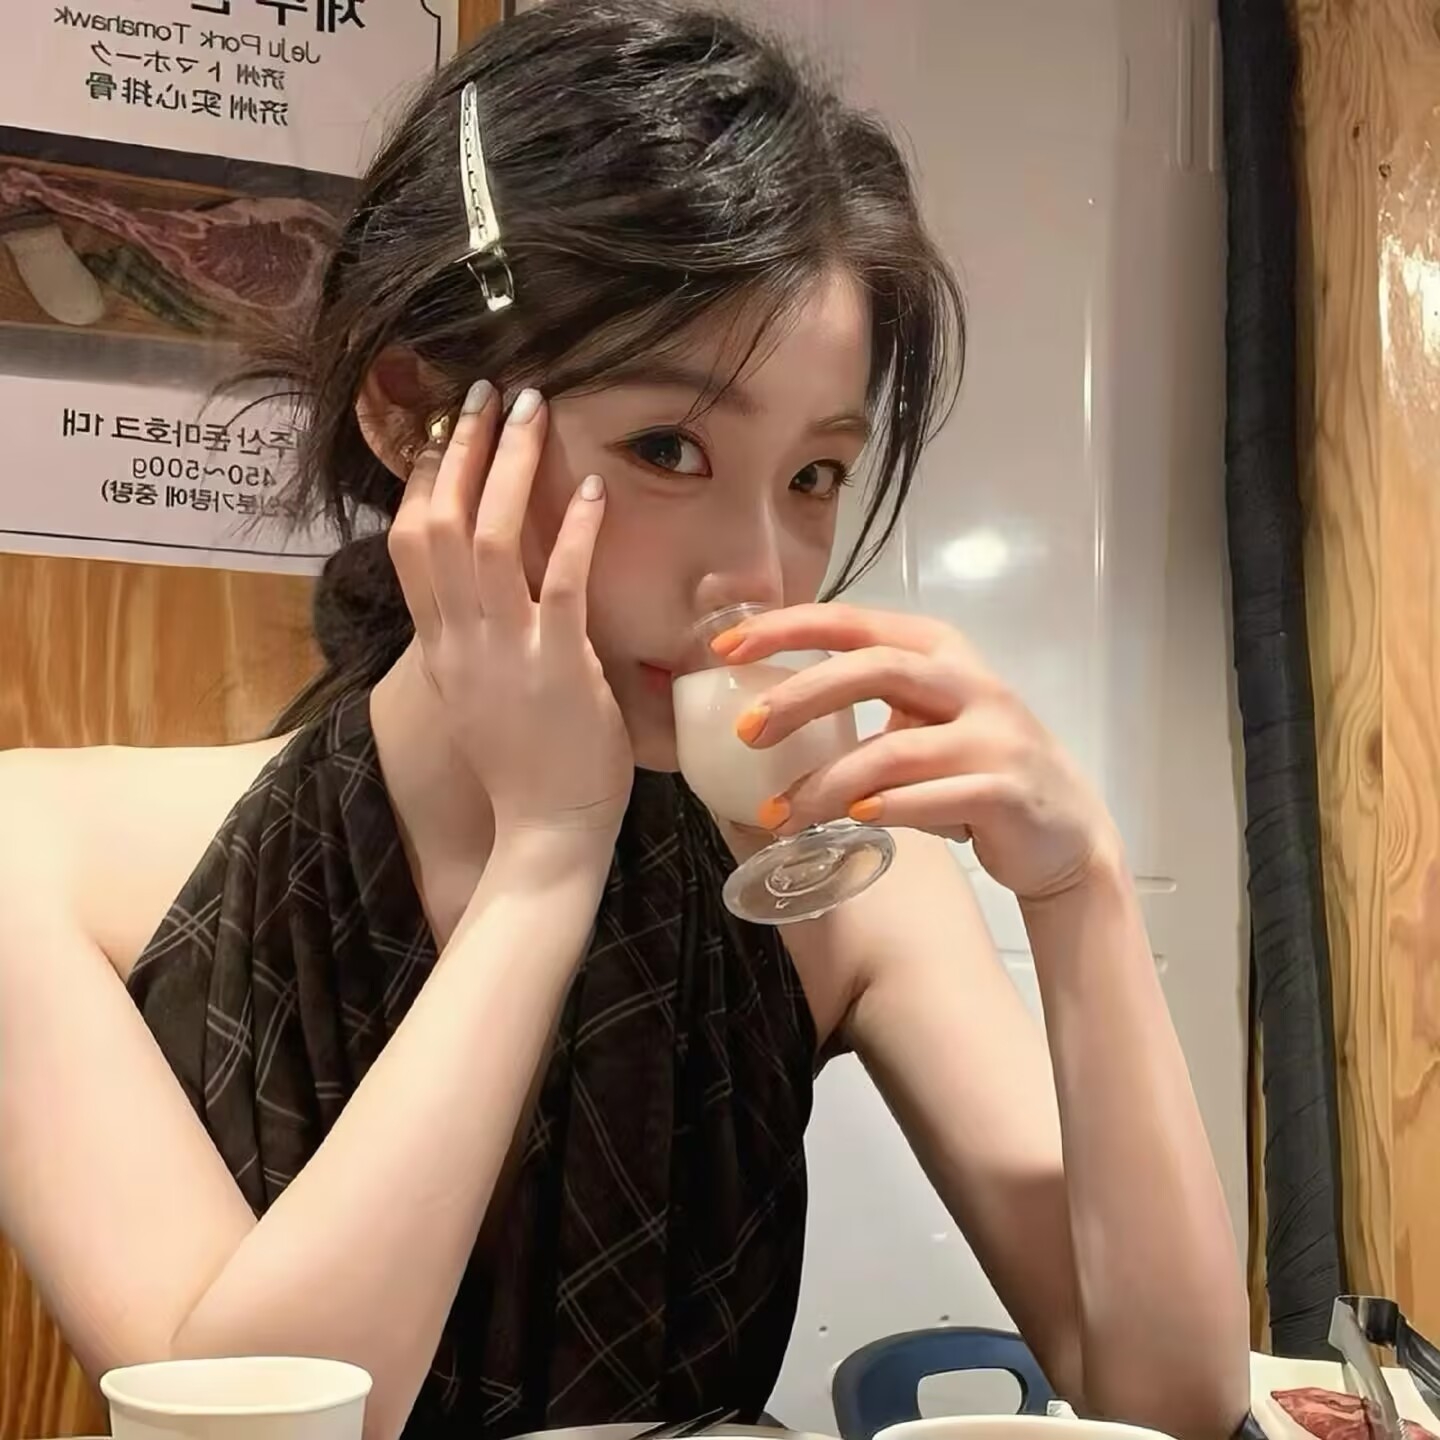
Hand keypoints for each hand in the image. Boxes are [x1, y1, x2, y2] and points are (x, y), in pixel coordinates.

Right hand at [388, 383, 632, 837]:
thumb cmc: (522, 765)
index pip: (409, 544)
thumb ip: (469, 638)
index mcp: (439, 645)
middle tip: (485, 392)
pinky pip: (559, 585)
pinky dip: (571, 532)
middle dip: (462, 451)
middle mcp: (459, 640)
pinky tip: (592, 489)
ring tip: (531, 411)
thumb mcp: (475, 694)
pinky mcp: (557, 667)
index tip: (442, 429)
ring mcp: (504, 652)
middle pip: (440, 524)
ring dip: (509, 468)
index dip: (422, 479)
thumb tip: (475, 589)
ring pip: (489, 541)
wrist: (545, 831)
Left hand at [715, 603, 1117, 901]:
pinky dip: (887, 809)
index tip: (726, 648)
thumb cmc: (976, 769)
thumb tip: (769, 707)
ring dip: (826, 785)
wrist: (1064, 833)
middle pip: (873, 669)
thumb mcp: (925, 718)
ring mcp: (995, 736)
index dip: (787, 629)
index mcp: (940, 650)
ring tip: (780, 817)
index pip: (853, 622)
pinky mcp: (1007, 791)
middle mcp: (971, 682)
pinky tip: (853, 821)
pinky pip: (933, 799)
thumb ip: (869, 700)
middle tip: (746, 734)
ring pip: (893, 751)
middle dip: (800, 697)